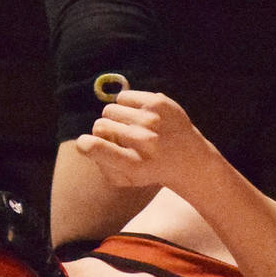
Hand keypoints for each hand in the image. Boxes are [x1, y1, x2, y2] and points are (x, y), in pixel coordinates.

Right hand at [75, 89, 217, 193]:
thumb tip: (85, 143)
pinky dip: (125, 105)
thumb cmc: (150, 170)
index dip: (84, 145)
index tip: (85, 145)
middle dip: (103, 132)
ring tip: (129, 128)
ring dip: (115, 119)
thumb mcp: (126, 179)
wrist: (191, 160)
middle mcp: (145, 141)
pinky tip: (138, 116)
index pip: (96, 147)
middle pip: (99, 126)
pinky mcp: (160, 103)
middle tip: (119, 139)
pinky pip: (123, 97)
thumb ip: (101, 164)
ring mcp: (153, 119)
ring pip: (110, 110)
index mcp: (134, 164)